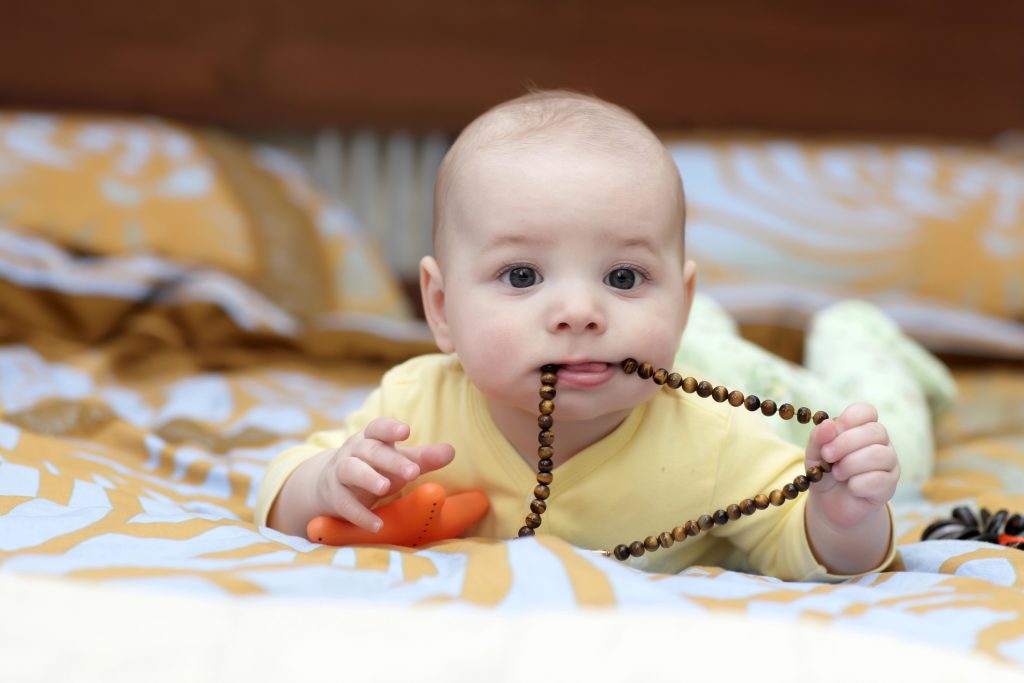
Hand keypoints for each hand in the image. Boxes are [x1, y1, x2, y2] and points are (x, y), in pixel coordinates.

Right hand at [315, 418, 454, 532]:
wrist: (329, 485)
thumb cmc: (373, 468)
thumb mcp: (397, 462)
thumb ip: (423, 458)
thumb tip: (451, 451)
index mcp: (370, 438)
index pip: (378, 428)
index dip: (390, 427)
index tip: (406, 430)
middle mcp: (353, 451)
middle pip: (370, 451)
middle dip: (391, 460)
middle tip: (413, 472)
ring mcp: (340, 472)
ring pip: (351, 470)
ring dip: (368, 478)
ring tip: (385, 488)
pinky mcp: (334, 496)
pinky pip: (344, 503)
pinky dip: (360, 515)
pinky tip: (378, 525)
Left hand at [805, 402, 899, 529]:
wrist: (829, 503)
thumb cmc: (825, 471)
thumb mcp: (814, 453)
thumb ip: (819, 437)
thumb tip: (829, 424)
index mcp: (863, 428)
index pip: (867, 411)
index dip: (851, 417)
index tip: (833, 429)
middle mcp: (881, 443)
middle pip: (875, 431)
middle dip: (845, 443)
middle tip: (827, 455)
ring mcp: (889, 464)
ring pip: (879, 454)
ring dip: (851, 464)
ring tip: (837, 473)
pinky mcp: (889, 486)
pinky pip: (878, 480)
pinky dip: (857, 484)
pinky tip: (850, 486)